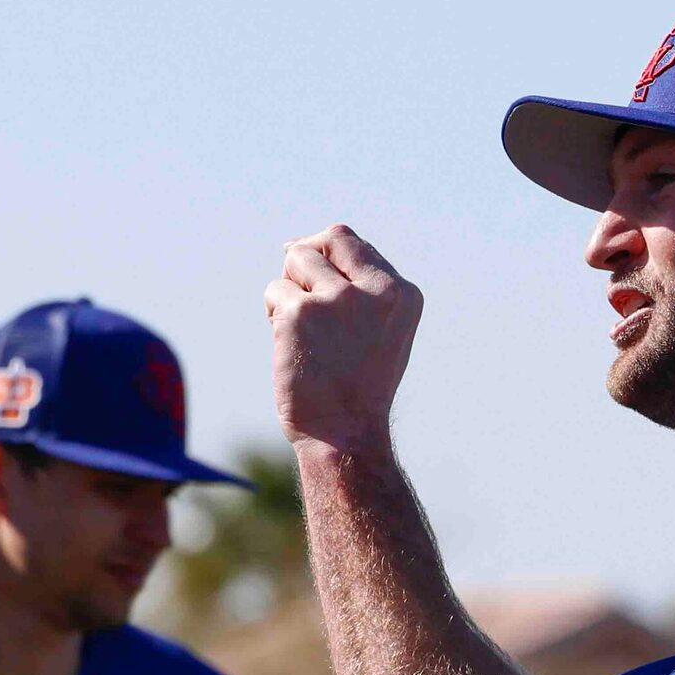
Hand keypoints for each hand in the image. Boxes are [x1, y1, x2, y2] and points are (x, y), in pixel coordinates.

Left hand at [265, 225, 423, 457]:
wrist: (344, 434)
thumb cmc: (356, 387)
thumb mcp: (378, 332)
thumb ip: (358, 289)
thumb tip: (297, 246)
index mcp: (402, 294)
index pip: (352, 242)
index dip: (323, 249)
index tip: (305, 269)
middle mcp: (376, 291)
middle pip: (325, 241)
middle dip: (305, 265)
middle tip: (303, 303)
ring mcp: (338, 299)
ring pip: (296, 259)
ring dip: (288, 290)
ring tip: (298, 329)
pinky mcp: (300, 312)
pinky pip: (275, 291)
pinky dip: (273, 313)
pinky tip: (288, 343)